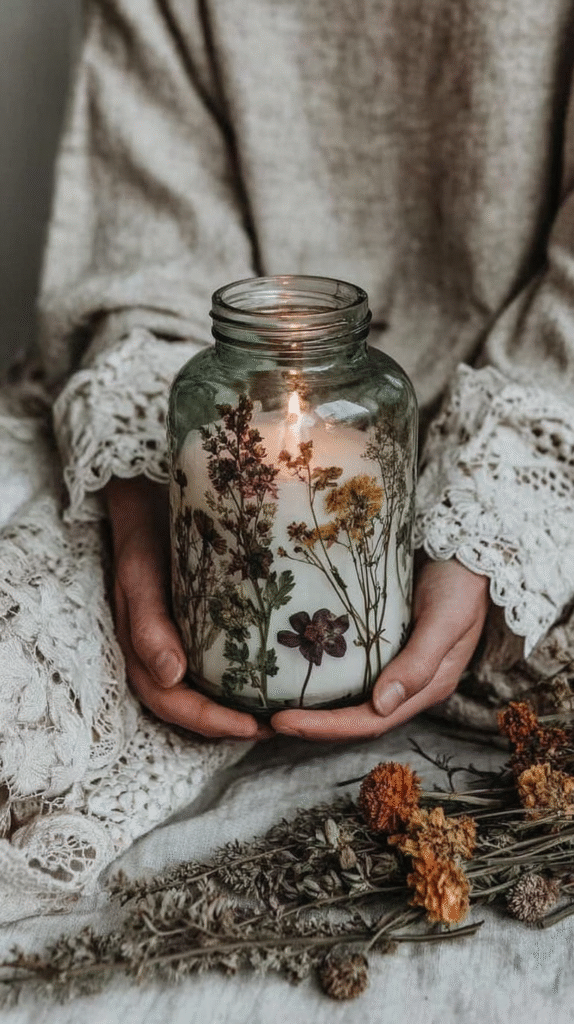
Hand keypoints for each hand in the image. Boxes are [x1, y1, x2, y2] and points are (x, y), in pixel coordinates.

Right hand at [104, 476, 273, 739]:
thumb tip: (172, 677)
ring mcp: (183, 644)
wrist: (150, 502)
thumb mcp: (140, 579)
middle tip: (280, 726)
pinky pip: (222, 664)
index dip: (212, 722)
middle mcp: (162, 657)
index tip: (254, 728)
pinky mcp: (203, 627)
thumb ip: (148, 626)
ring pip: (209, 692)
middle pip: (195, 709)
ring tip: (284, 711)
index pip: (175, 705)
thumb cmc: (144, 541)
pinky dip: (245, 678)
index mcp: (143, 655)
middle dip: (233, 724)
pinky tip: (277, 675)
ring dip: (240, 708)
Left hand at [270, 558, 489, 740]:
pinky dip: (322, 675)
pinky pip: (349, 670)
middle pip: (355, 717)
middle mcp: (407, 683)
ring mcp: (394, 664)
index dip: (326, 728)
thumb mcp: (446, 621)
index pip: (370, 722)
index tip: (284, 722)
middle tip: (268, 719)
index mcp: (426, 688)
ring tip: (272, 704)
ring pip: (350, 698)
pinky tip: (296, 667)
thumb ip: (418, 662)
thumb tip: (382, 705)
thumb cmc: (461, 584)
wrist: (469, 550)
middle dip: (312, 724)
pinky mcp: (382, 644)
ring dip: (315, 706)